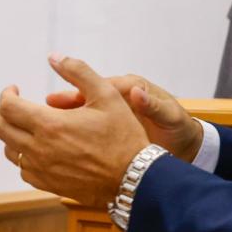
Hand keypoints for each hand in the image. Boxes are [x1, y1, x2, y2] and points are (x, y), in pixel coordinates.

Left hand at [0, 54, 152, 206]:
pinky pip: (23, 170)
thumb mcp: (106, 94)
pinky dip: (24, 156)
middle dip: (5, 112)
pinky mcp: (48, 185)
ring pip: (10, 150)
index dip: (6, 94)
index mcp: (49, 124)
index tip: (15, 89)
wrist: (134, 178)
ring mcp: (42, 170)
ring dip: (13, 134)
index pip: (7, 107)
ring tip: (28, 125)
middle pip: (2, 128)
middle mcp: (39, 149)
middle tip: (17, 104)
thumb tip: (54, 57)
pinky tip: (39, 148)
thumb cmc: (123, 136)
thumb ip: (78, 71)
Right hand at [47, 72, 201, 162]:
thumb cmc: (179, 127)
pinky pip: (91, 128)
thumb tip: (137, 92)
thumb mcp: (169, 116)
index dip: (82, 92)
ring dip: (68, 116)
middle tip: (48, 104)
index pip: (103, 87)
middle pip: (90, 97)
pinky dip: (76, 132)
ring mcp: (115, 114)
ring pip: (87, 113)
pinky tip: (62, 138)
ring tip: (47, 118)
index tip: (64, 97)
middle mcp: (120, 98)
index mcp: (133, 89)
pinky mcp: (112, 129)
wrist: (185, 144)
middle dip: (69, 101)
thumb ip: (154, 105)